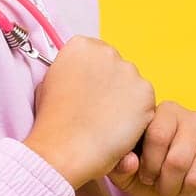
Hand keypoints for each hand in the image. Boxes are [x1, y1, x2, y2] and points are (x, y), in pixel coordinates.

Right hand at [24, 37, 155, 189]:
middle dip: (113, 87)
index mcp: (81, 46)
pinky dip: (138, 119)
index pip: (97, 55)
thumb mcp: (49, 83)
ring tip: (106, 124)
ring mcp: (128, 71)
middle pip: (118, 68)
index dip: (95, 78)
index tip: (89, 95)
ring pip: (134, 86)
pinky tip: (118, 131)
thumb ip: (70, 71)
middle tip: (99, 112)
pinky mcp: (145, 93)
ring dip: (126, 102)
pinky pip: (146, 105)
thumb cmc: (53, 123)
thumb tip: (80, 74)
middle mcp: (107, 52)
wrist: (64, 149)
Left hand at [108, 101, 195, 195]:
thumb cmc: (152, 180)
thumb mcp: (128, 174)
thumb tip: (129, 162)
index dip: (150, 165)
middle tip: (164, 189)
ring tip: (180, 194)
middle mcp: (193, 117)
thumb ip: (120, 165)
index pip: (157, 135)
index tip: (147, 177)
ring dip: (185, 195)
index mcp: (165, 113)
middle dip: (167, 184)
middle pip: (178, 159)